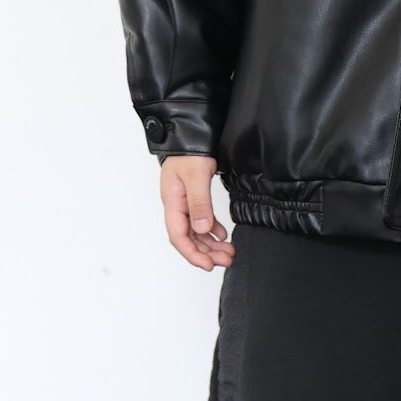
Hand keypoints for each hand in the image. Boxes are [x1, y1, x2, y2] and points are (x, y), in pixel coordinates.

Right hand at [159, 155, 235, 269]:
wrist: (190, 136)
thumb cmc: (189, 152)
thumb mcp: (196, 176)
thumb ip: (199, 203)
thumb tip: (202, 229)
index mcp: (172, 202)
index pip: (178, 236)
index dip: (192, 254)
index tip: (208, 265)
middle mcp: (176, 206)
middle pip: (188, 238)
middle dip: (206, 252)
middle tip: (226, 259)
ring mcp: (184, 203)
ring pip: (196, 231)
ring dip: (210, 244)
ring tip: (228, 252)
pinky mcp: (193, 199)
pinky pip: (201, 220)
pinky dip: (212, 230)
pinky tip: (222, 235)